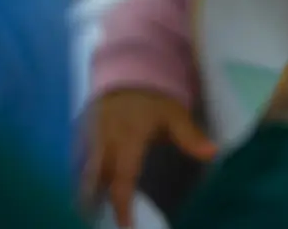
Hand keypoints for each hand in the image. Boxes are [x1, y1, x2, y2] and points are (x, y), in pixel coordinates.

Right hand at [80, 89, 215, 227]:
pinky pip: (75, 161)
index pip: (123, 179)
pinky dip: (78, 178)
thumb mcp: (174, 114)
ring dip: (83, 192)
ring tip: (87, 213)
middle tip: (94, 221)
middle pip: (92, 180)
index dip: (122, 206)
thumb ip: (189, 136)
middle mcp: (104, 140)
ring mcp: (88, 137)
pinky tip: (82, 194)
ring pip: (80, 171)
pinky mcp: (79, 135)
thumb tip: (212, 153)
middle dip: (90, 203)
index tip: (125, 227)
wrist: (127, 74)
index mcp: (127, 138)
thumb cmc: (153, 99)